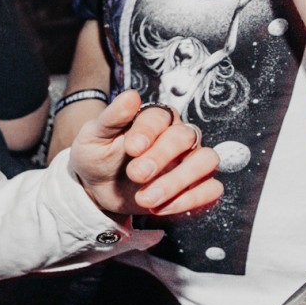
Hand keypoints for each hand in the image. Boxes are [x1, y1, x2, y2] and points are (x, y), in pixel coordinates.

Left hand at [68, 90, 221, 215]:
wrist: (96, 187)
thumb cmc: (97, 156)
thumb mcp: (94, 136)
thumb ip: (112, 117)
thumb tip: (130, 96)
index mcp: (155, 119)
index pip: (162, 116)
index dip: (148, 131)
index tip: (131, 148)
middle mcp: (178, 136)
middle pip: (186, 137)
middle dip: (161, 157)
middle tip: (135, 174)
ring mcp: (189, 161)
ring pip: (206, 161)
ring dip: (178, 181)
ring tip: (145, 199)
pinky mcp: (195, 186)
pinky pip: (211, 189)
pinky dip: (191, 200)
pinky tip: (161, 208)